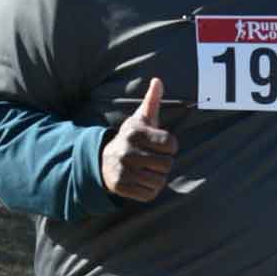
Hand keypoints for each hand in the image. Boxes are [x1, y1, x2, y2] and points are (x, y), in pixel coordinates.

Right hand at [101, 76, 177, 202]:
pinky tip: (141, 181)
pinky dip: (149, 191)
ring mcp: (123, 170)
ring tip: (146, 170)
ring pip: (160, 181)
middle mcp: (128, 151)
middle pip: (167, 164)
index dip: (170, 147)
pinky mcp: (121, 187)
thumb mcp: (141, 119)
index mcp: (136, 133)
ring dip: (157, 178)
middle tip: (152, 159)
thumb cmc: (132, 138)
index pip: (172, 145)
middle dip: (163, 164)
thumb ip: (152, 101)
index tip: (159, 145)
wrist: (104, 160)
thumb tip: (158, 80)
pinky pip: (150, 195)